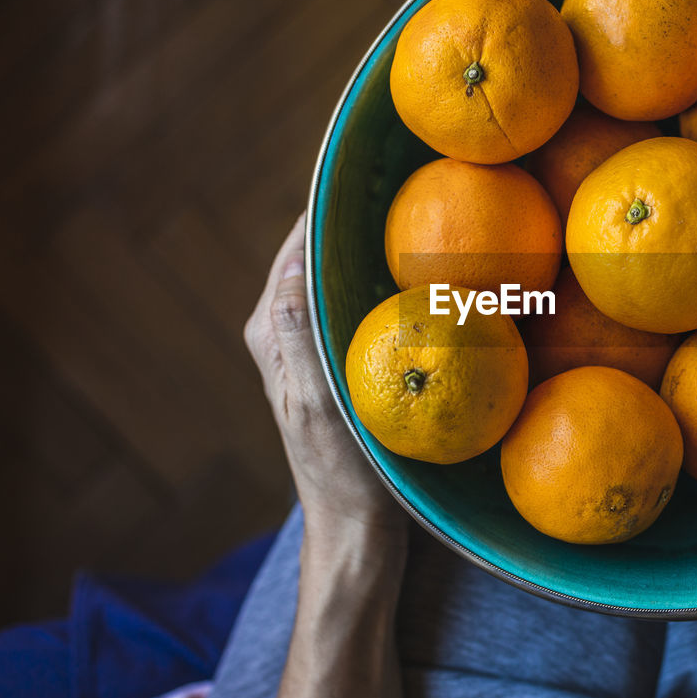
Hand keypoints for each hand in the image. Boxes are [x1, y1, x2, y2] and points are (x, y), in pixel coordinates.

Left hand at [244, 213, 405, 539]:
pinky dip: (386, 280)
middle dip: (355, 218)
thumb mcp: (320, 404)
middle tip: (411, 182)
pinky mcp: (342, 357)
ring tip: (421, 212)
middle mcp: (285, 330)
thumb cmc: (343, 473)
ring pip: (340, 275)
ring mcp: (314, 343)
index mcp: (270, 331)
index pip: (295, 248)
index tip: (371, 169)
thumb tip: (295, 265)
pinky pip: (359, 302)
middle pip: (318, 253)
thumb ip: (300, 337)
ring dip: (373, 248)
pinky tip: (426, 270)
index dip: (327, 206)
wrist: (358, 528)